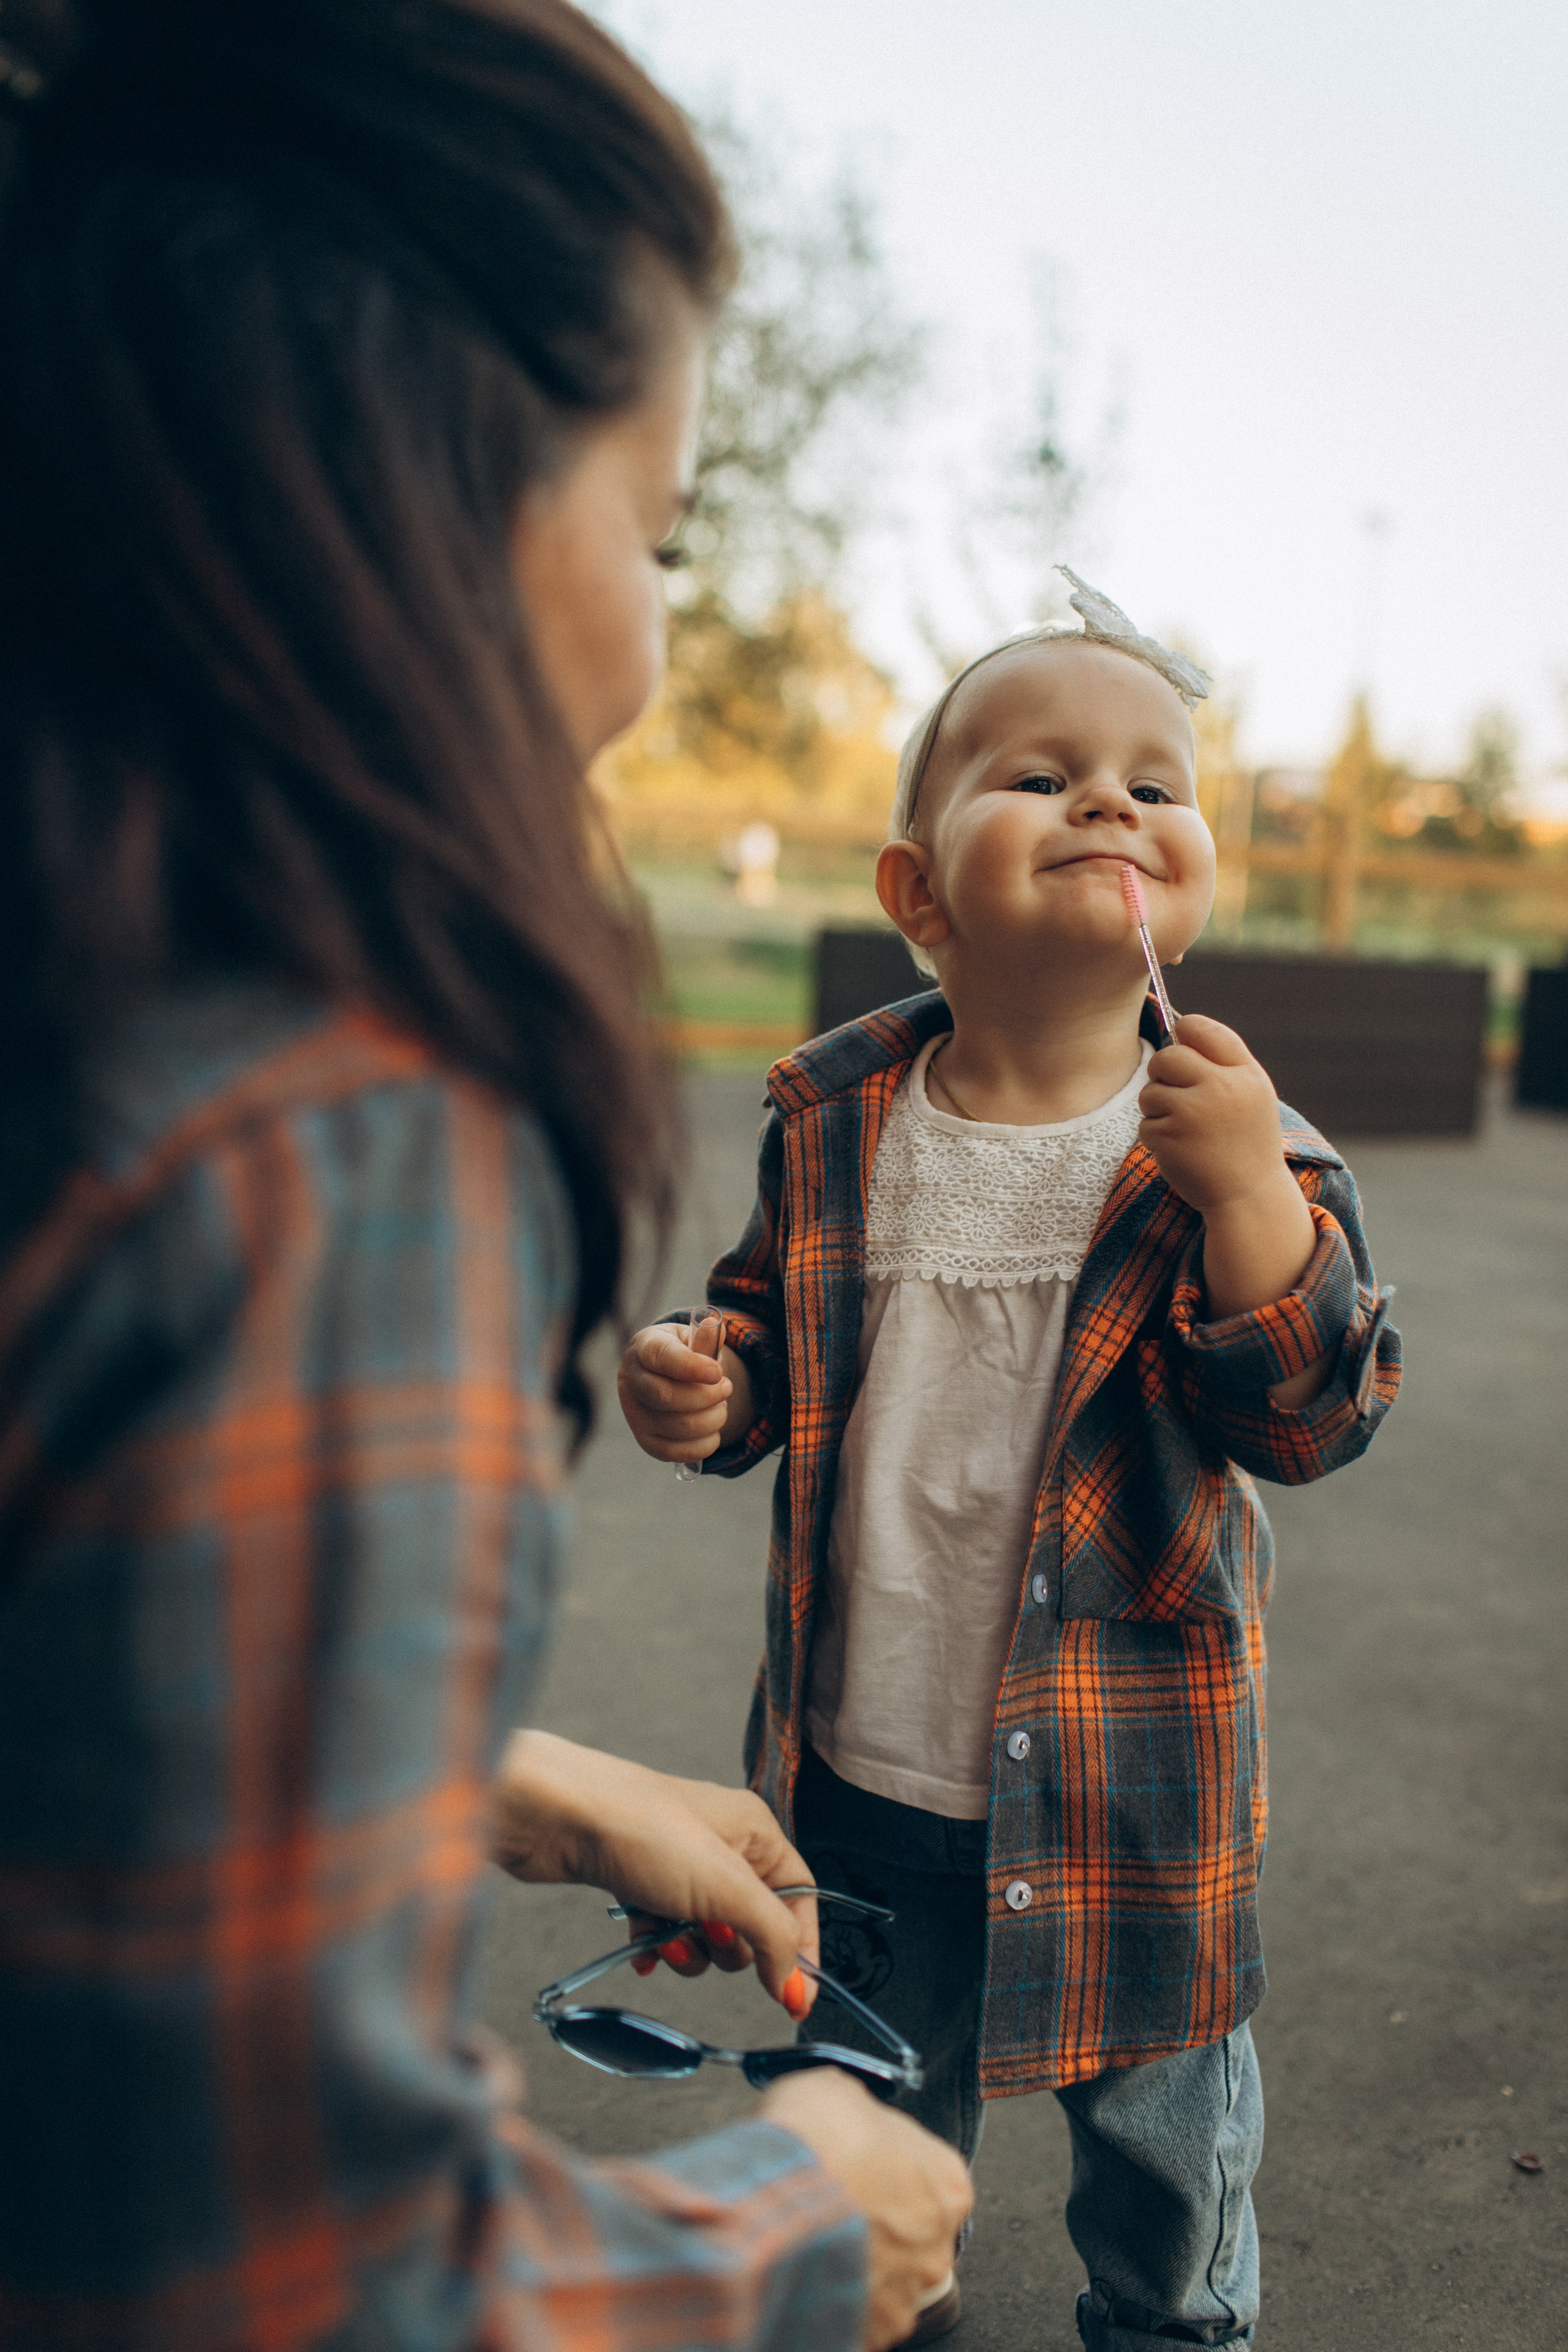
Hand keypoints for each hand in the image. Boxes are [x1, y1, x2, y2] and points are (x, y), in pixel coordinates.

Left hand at [491, 1730, 816, 2013]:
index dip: (799, 1948)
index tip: (794, 1997)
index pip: (797, 1897)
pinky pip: (663, 1931)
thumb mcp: (725, 1886)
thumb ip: (772, 1935)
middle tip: (707, 1936)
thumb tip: (796, 1984)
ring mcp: (676, 1864)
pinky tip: (641, 1950)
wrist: (555, 1816)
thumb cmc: (640, 1829)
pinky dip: (655, 1946)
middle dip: (728, 1946)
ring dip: (687, 1950)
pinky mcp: (638, 1880)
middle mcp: (720, 1844)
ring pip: (704, 1934)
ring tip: (665, 1937)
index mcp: (753, 1830)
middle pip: (751, 1923)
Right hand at [617, 1323, 753, 1465]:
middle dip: (707, 1396)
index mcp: (642, 1348)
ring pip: (677, 1426)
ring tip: (721, 1406)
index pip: (661, 1357)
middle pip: (667, 1397)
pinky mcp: (645, 1441)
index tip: (717, 1372)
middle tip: (726, 1387)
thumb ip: (705, 1335)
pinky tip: (714, 1430)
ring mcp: (635, 1415)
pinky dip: (704, 1444)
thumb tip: (716, 1327)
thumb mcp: (690, 1337)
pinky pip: (677, 1452)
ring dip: (712, 1419)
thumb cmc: (680, 1353)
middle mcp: (632, 1382)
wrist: (660, 1376)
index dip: (691, 1366)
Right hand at [759, 2071, 973, 2351]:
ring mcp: (903, 2296)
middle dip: (879, 2226)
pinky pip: (855, 2316)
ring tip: (814, 2242)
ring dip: (856, 2265)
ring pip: (885, 2281)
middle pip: (912, 2237)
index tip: (863, 2170)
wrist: (771, 2195)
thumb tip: (849, 2116)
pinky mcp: (868, 2332)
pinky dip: (834, 2300)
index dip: (890, 2172)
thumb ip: (862, 2116)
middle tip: (836, 2208)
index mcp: (947, 2185)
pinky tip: (807, 2272)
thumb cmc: (812, 2142)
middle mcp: (937, 2246)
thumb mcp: (840, 2092)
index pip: (930, 2180)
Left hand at [1140, 1014, 1328, 1398]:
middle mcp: (1221, 1089)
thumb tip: (1176, 1024)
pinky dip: (1157, 1135)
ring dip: (1159, 1108)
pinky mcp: (1167, 1137)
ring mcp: (1192, 1114)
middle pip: (1167, 1057)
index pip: (1202, 1029)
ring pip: (1150, 1091)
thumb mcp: (1250, 1094)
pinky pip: (1145, 1122)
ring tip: (1188, 1130)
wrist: (1247, 1198)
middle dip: (1165, 1074)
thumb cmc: (1246, 1141)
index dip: (1185, 1034)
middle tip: (1179, 1095)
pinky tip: (1182, 1150)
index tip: (1184, 1048)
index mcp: (1245, 1075)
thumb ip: (1221, 1060)